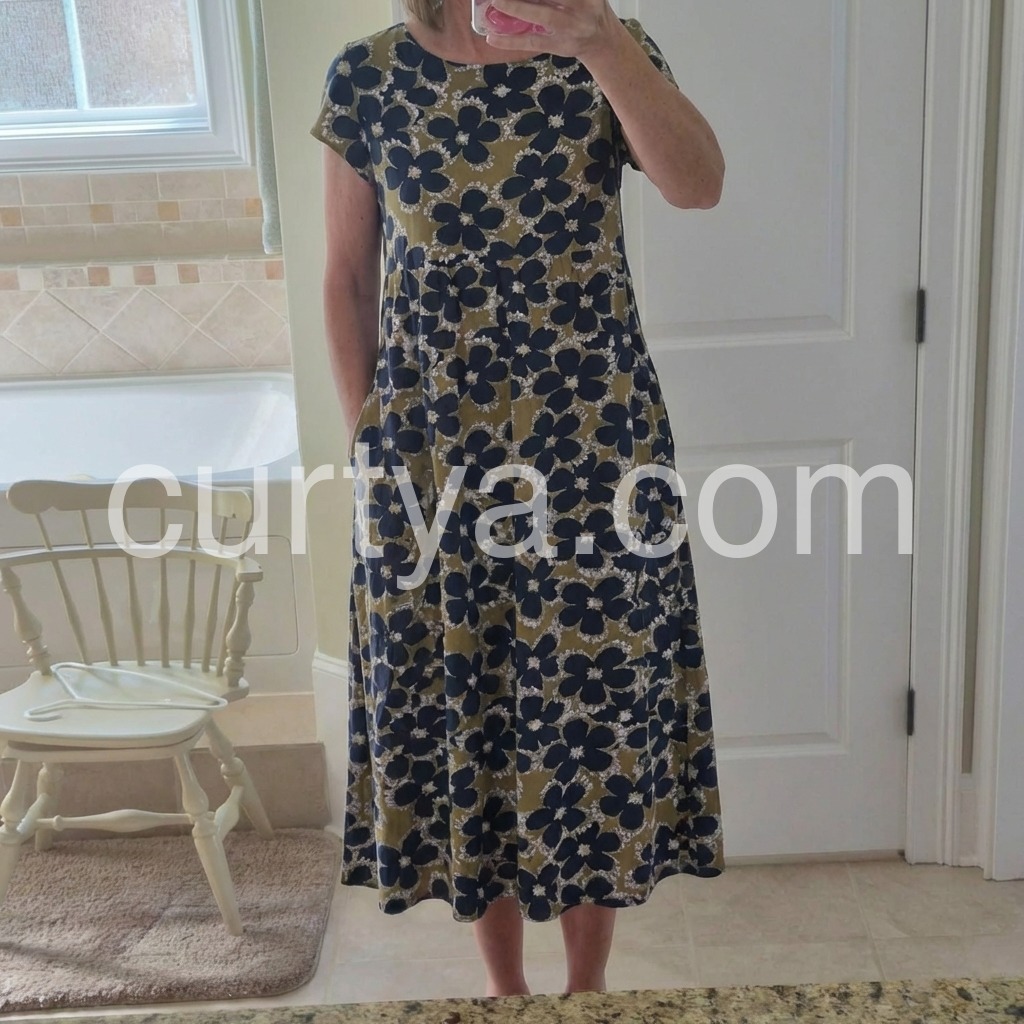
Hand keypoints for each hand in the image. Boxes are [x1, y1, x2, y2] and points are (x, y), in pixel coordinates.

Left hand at [484, 0, 618, 61]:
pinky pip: (532, 42)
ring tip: (495, 3)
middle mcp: (580, 7)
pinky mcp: (558, 46)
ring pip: (541, 16)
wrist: (603, 41)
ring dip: (517, 8)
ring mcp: (569, 28)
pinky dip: (511, 41)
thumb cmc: (589, 7)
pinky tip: (492, 38)